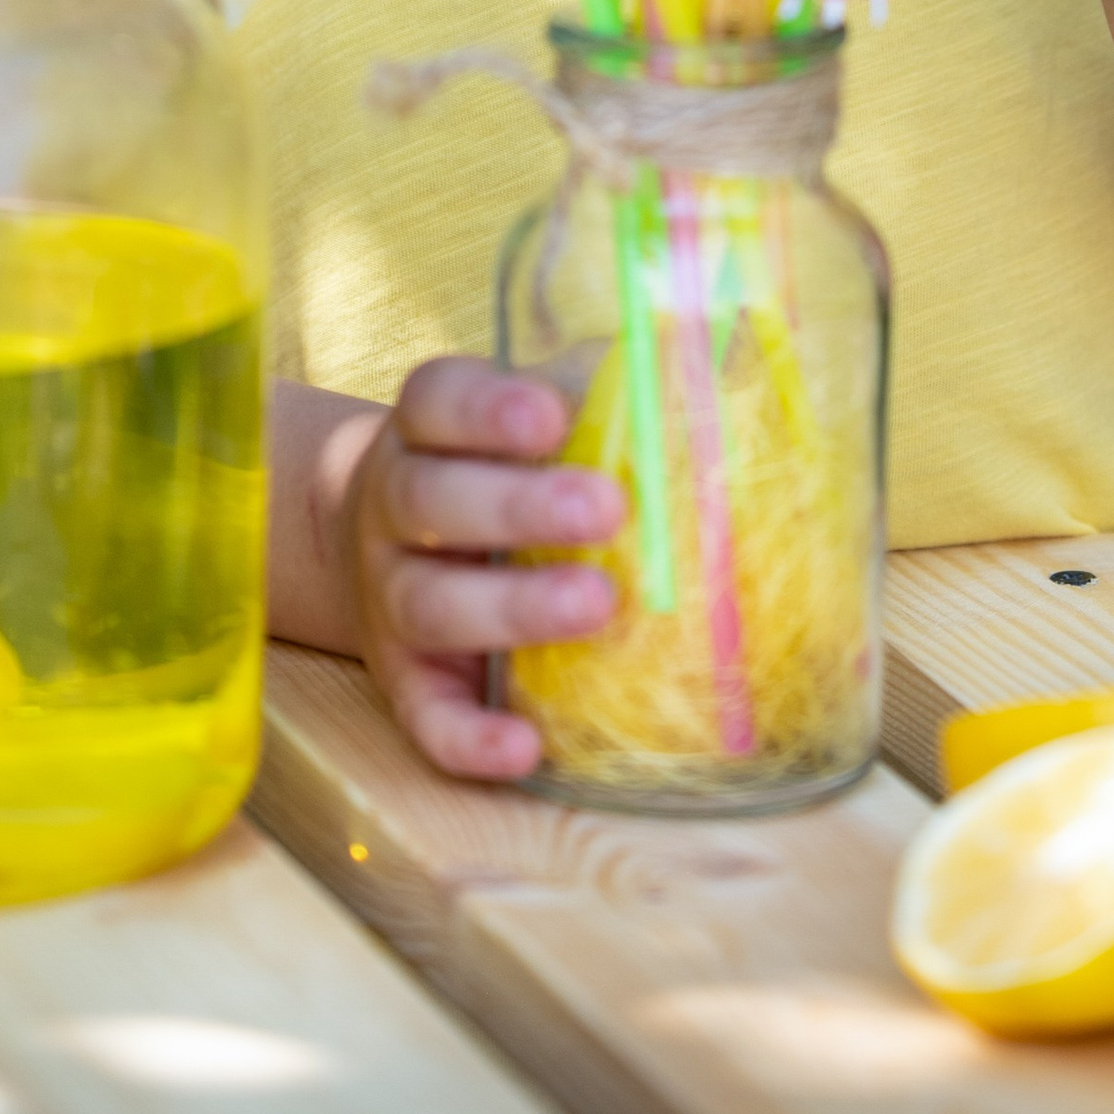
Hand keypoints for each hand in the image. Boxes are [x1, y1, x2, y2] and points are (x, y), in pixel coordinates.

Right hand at [338, 356, 624, 778]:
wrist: (399, 547)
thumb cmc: (506, 469)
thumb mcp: (543, 414)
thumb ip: (611, 391)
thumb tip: (722, 365)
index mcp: (428, 428)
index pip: (437, 400)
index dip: (487, 408)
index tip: (553, 417)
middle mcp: (394, 506)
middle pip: (431, 498)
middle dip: (519, 505)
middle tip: (608, 509)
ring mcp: (390, 596)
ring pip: (430, 603)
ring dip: (513, 609)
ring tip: (598, 606)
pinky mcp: (405, 682)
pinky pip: (426, 717)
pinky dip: (470, 739)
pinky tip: (526, 748)